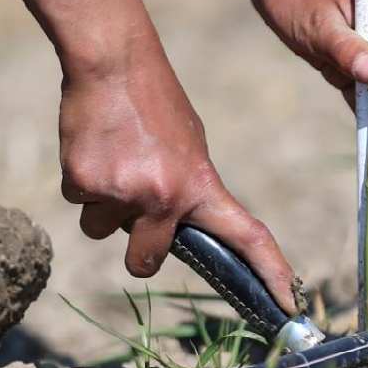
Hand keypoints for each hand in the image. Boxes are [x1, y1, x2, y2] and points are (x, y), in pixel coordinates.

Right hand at [57, 46, 297, 313]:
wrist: (112, 61)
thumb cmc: (153, 100)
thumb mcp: (188, 145)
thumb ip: (185, 189)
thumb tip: (172, 225)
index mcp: (199, 185)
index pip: (246, 236)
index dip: (271, 273)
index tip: (288, 305)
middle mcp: (163, 197)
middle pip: (144, 261)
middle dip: (137, 249)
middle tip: (134, 210)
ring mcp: (122, 193)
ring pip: (102, 228)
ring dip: (104, 203)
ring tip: (112, 158)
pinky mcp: (83, 182)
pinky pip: (78, 199)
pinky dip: (83, 180)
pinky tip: (92, 146)